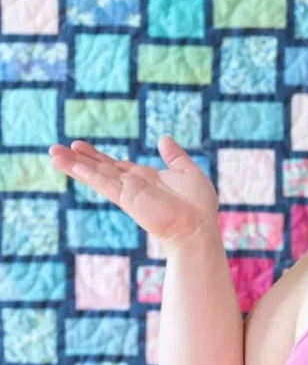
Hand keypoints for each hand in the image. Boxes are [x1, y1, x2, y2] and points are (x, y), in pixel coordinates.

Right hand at [49, 135, 219, 246]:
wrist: (197, 226)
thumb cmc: (198, 205)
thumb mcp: (188, 171)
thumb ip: (174, 156)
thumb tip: (163, 138)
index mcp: (145, 178)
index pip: (116, 165)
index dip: (97, 155)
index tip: (79, 146)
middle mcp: (132, 184)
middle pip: (100, 168)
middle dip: (79, 158)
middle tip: (56, 148)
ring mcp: (128, 191)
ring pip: (96, 174)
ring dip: (75, 164)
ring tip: (53, 154)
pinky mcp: (127, 198)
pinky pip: (104, 182)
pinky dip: (88, 173)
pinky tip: (72, 165)